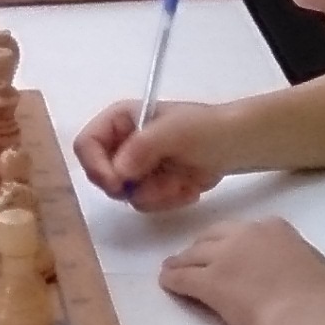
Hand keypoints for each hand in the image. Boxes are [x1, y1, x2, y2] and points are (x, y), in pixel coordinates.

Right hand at [74, 97, 229, 210]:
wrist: (237, 146)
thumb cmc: (207, 129)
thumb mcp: (176, 130)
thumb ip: (143, 146)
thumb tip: (119, 171)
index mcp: (120, 120)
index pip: (86, 144)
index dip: (95, 166)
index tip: (116, 184)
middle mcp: (122, 144)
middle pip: (102, 175)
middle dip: (134, 185)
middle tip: (161, 183)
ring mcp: (136, 167)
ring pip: (126, 195)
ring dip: (158, 193)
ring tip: (184, 180)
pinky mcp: (151, 187)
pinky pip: (146, 204)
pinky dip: (170, 199)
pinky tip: (189, 186)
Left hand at [159, 217, 324, 324]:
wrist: (306, 313)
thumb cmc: (319, 296)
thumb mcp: (312, 262)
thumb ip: (293, 255)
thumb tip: (288, 261)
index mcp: (274, 227)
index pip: (244, 230)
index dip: (232, 242)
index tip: (228, 251)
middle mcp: (246, 234)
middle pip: (213, 237)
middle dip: (202, 247)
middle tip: (194, 258)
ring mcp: (224, 255)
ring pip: (194, 254)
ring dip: (182, 261)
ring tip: (171, 268)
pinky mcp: (210, 280)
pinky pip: (184, 276)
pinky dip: (173, 279)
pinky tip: (166, 283)